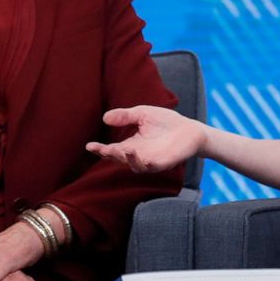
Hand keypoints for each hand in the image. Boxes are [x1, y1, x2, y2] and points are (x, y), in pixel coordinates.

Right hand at [85, 105, 205, 172]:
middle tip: (102, 149)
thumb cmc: (166, 122)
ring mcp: (150, 161)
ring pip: (133, 165)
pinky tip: (138, 155)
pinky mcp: (163, 163)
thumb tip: (105, 117)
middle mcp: (138, 155)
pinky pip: (151, 167)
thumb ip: (125, 116)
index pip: (112, 150)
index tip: (89, 145)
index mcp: (131, 145)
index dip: (100, 149)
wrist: (190, 130)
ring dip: (126, 159)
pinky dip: (143, 163)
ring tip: (122, 149)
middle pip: (120, 159)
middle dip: (110, 155)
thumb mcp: (142, 114)